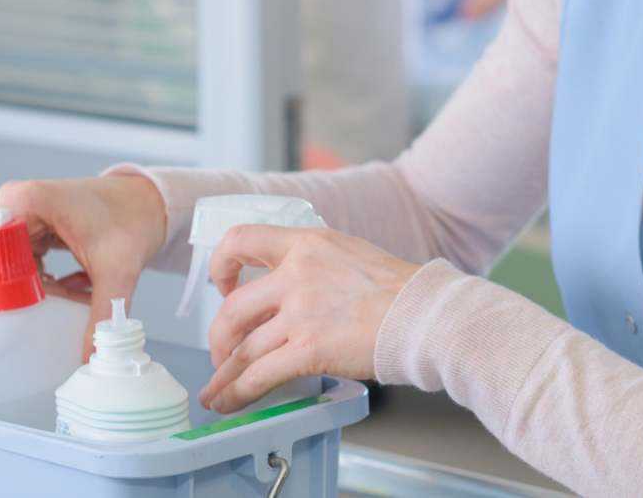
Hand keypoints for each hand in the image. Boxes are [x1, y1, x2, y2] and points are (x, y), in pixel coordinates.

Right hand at [0, 175, 166, 358]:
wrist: (151, 200)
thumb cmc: (134, 218)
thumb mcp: (119, 269)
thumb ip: (103, 315)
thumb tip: (88, 359)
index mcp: (27, 204)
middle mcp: (16, 205)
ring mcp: (22, 216)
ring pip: (1, 269)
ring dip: (16, 299)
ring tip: (22, 328)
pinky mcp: (32, 229)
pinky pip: (19, 267)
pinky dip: (33, 290)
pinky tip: (55, 303)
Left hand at [199, 226, 419, 413]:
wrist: (427, 315)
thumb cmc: (401, 291)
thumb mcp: (351, 255)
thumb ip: (316, 266)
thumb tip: (292, 294)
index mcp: (308, 244)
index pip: (241, 239)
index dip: (221, 265)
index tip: (224, 287)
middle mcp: (297, 273)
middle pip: (233, 308)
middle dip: (219, 338)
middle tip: (223, 354)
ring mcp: (302, 312)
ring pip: (242, 348)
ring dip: (223, 374)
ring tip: (215, 393)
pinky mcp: (309, 349)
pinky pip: (259, 375)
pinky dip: (238, 393)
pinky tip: (230, 403)